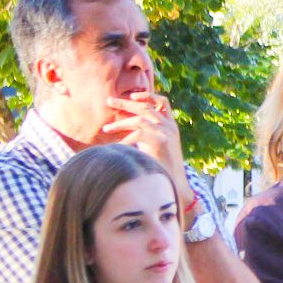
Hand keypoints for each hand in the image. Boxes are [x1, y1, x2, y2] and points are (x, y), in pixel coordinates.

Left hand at [101, 93, 193, 209]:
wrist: (176, 186)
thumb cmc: (163, 169)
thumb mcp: (156, 148)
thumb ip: (147, 136)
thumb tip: (128, 131)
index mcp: (171, 126)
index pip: (162, 102)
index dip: (147, 96)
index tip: (131, 96)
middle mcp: (170, 126)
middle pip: (146, 107)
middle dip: (125, 103)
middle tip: (108, 101)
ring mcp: (167, 133)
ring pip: (139, 120)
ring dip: (120, 123)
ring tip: (106, 129)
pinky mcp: (162, 142)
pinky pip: (138, 134)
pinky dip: (126, 140)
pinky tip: (117, 147)